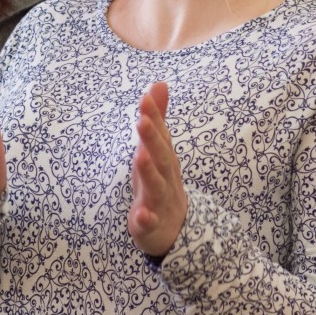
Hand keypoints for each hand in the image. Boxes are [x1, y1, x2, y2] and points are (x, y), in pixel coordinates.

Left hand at [127, 82, 187, 257]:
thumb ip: (159, 119)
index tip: (145, 97)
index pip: (161, 134)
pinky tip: (140, 215)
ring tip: (140, 156)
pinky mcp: (151, 225)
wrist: (175, 230)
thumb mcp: (158, 151)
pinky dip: (146, 218)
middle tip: (143, 119)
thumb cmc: (161, 183)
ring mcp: (160, 201)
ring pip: (156, 186)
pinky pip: (149, 222)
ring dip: (150, 172)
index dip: (154, 116)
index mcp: (165, 158)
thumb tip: (159, 84)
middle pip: (161, 156)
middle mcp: (166, 177)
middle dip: (153, 138)